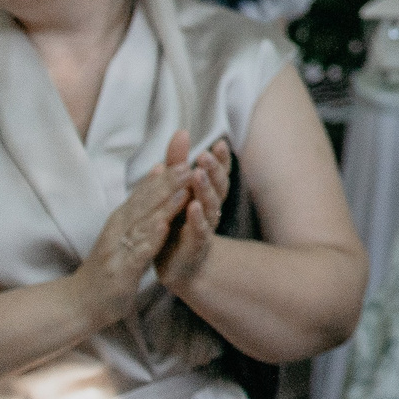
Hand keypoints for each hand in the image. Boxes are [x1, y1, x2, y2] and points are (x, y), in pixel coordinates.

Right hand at [71, 130, 194, 325]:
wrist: (80, 302)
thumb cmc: (107, 263)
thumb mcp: (123, 229)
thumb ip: (141, 201)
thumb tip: (158, 167)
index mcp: (121, 219)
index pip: (144, 192)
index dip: (164, 175)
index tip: (183, 157)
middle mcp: (118, 230)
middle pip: (144, 203)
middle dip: (166, 184)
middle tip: (187, 164)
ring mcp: (118, 249)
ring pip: (143, 224)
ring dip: (163, 207)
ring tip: (183, 190)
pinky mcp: (120, 270)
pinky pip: (138, 252)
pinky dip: (150, 238)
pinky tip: (164, 228)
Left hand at [156, 137, 233, 293]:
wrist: (181, 266)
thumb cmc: (180, 223)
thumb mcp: (176, 189)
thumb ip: (177, 163)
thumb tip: (181, 132)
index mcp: (207, 194)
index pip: (219, 173)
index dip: (222, 159)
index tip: (219, 143)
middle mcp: (211, 208)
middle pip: (218, 186)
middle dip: (214, 170)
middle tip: (205, 155)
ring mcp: (206, 226)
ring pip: (211, 205)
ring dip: (205, 189)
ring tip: (197, 174)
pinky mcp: (196, 245)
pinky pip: (199, 230)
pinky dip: (197, 218)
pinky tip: (193, 207)